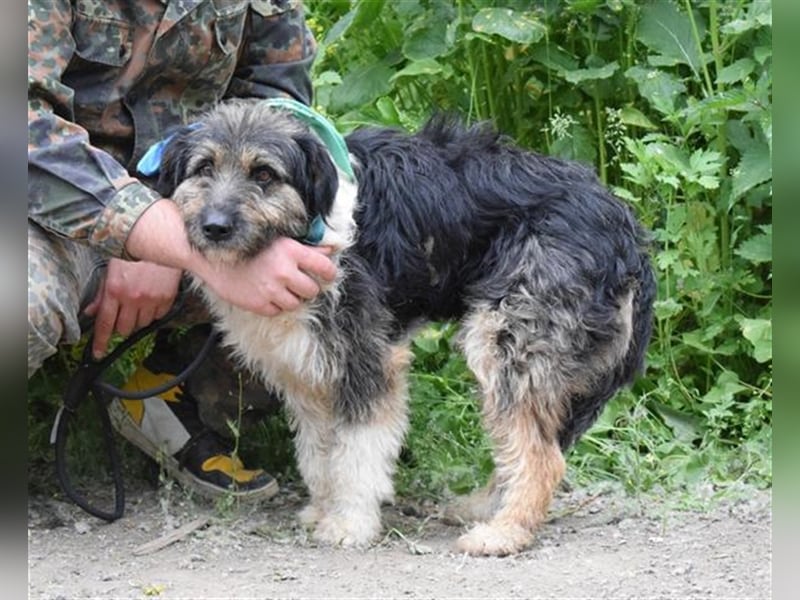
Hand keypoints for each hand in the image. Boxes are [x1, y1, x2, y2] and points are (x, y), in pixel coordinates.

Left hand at [84, 258, 181, 358]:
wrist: (160, 239)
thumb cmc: (134, 253)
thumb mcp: (111, 270)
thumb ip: (102, 294)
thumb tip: (91, 311)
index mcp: (114, 290)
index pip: (104, 323)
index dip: (100, 342)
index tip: (98, 353)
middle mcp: (132, 298)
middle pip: (124, 329)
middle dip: (122, 325)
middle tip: (124, 313)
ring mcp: (151, 299)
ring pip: (142, 325)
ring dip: (138, 319)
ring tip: (140, 303)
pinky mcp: (167, 298)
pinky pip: (159, 317)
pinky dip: (154, 313)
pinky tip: (153, 299)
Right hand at [123, 199, 336, 317]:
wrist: (214, 256)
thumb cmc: (249, 245)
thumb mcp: (279, 240)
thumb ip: (308, 247)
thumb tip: (333, 248)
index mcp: (291, 251)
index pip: (326, 268)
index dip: (328, 273)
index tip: (325, 275)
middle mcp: (284, 271)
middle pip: (313, 290)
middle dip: (307, 287)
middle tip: (297, 282)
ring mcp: (272, 290)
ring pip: (297, 303)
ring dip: (292, 298)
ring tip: (280, 288)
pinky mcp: (260, 305)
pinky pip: (279, 311)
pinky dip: (275, 305)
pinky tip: (267, 293)